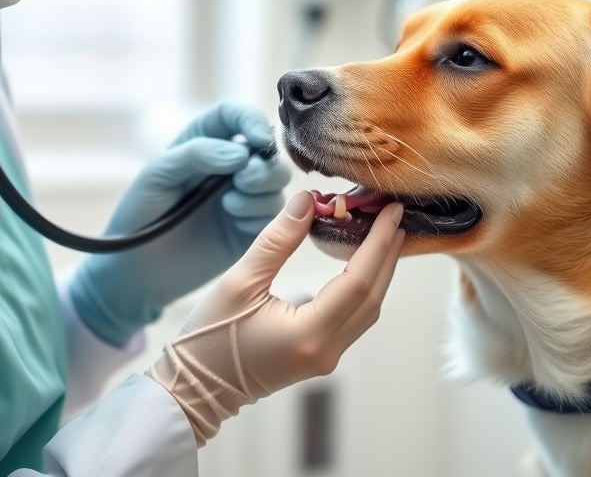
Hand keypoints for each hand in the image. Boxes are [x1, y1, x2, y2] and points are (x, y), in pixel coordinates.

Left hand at [69, 101, 292, 346]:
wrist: (137, 269)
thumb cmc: (140, 214)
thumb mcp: (159, 173)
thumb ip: (198, 153)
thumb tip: (241, 152)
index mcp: (205, 142)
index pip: (237, 116)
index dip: (252, 121)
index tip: (256, 140)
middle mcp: (229, 165)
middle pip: (268, 149)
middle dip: (263, 163)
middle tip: (243, 179)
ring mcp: (243, 196)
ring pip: (277, 179)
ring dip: (262, 187)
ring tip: (230, 204)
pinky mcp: (252, 228)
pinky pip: (276, 212)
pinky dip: (260, 211)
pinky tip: (234, 219)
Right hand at [147, 191, 405, 445]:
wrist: (195, 389)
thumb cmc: (209, 339)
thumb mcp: (239, 282)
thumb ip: (278, 240)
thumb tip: (308, 200)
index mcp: (308, 334)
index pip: (359, 280)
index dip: (378, 242)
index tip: (391, 210)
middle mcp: (326, 351)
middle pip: (373, 296)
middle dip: (387, 253)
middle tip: (394, 215)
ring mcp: (326, 358)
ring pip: (368, 310)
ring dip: (379, 271)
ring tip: (384, 234)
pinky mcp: (320, 357)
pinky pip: (355, 318)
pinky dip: (364, 287)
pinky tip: (361, 264)